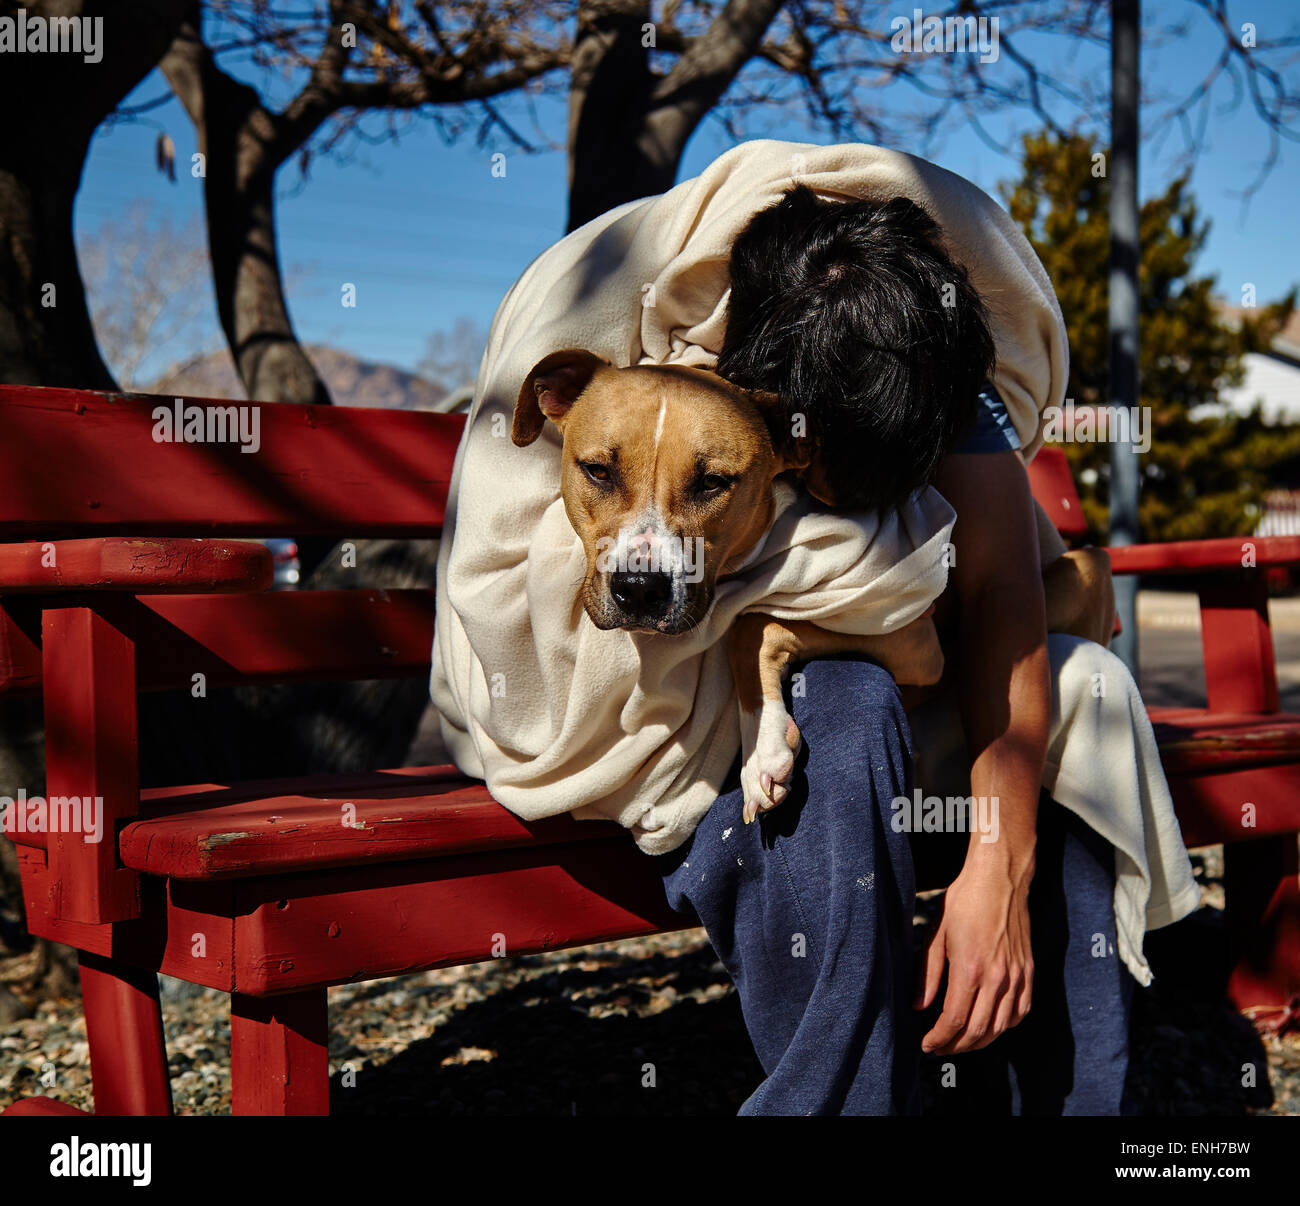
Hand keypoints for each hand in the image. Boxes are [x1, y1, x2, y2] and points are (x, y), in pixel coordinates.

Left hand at [914, 852, 1034, 1054]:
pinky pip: (1020, 1012)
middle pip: (979, 1030)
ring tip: (961, 1042)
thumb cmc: (963, 901)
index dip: (940, 1038)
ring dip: (980, 1042)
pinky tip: (990, 1027)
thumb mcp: (935, 934)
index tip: (927, 1045)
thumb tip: (920, 1007)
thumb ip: (927, 975)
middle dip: (957, 1046)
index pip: (955, 1020)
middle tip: (941, 1049)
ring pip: (1001, 1027)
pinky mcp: (1028, 971)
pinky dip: (1004, 1027)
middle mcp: (997, 977)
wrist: (999, 878)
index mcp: (970, 968)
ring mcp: (1017, 976)